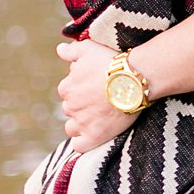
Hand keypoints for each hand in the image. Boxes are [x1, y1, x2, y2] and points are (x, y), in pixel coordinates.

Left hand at [56, 38, 135, 153]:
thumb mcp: (89, 48)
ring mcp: (81, 123)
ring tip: (99, 117)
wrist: (134, 79)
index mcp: (66, 87)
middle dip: (81, 106)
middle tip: (101, 100)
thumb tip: (59, 50)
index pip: (67, 91)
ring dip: (81, 123)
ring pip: (72, 127)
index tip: (95, 86)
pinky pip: (79, 146)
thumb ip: (71, 50)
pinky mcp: (94, 136)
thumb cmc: (112, 61)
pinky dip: (84, 141)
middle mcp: (70, 106)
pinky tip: (93, 134)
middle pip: (70, 109)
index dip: (80, 89)